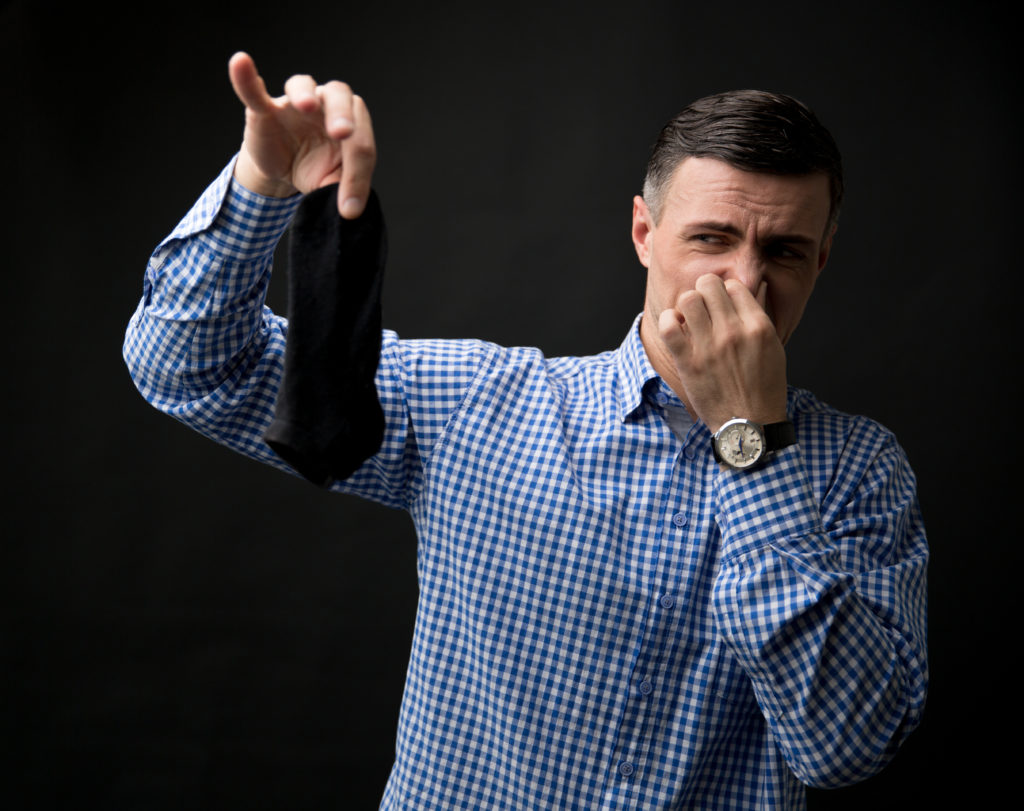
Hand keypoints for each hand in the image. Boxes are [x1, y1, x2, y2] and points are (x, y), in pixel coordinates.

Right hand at [227, 51, 375, 217]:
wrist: (283, 170)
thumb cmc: (314, 168)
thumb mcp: (332, 182)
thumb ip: (344, 188)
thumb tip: (349, 209)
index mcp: (352, 122)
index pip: (360, 142)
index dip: (357, 174)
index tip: (349, 206)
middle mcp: (327, 105)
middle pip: (340, 97)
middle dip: (343, 115)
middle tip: (342, 134)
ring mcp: (295, 104)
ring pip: (303, 84)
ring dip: (306, 94)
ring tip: (306, 106)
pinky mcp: (264, 110)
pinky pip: (254, 90)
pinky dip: (246, 77)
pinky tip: (240, 62)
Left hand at [657, 275, 787, 433]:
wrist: (749, 424)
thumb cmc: (763, 389)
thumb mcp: (773, 348)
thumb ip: (760, 317)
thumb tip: (754, 287)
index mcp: (758, 326)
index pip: (734, 286)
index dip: (725, 292)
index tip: (722, 306)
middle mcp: (734, 332)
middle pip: (709, 285)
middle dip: (704, 292)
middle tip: (704, 309)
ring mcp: (709, 346)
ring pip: (688, 299)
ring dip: (686, 306)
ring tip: (689, 319)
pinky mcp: (688, 362)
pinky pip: (668, 326)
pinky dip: (668, 321)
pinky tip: (676, 328)